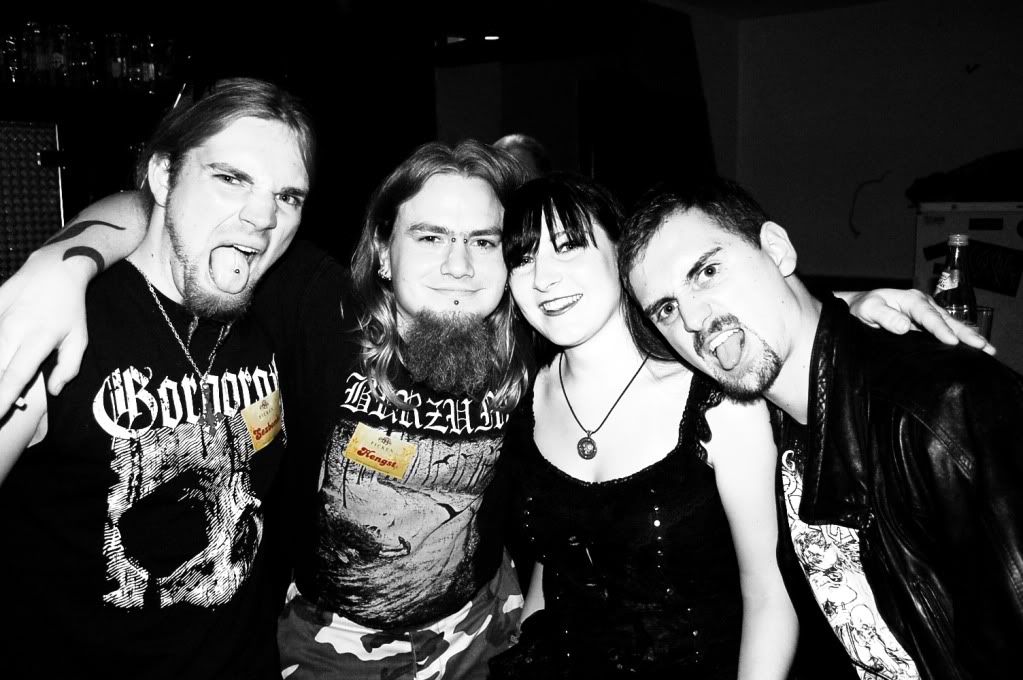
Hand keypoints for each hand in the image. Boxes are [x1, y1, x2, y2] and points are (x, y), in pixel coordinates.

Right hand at [0, 253, 89, 416]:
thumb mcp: (79, 338)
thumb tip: (53, 391)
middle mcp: (12, 330)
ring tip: (1, 389)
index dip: (2, 400)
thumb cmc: (69, 310)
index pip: (14, 377)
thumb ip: (68, 368)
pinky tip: (0, 356)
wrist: (52, 271)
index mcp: (37, 340)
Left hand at [843, 288, 994, 354]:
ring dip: (969, 337)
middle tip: (983, 347)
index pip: (928, 315)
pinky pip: (947, 330)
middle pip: (947, 320)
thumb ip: (884, 316)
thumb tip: (904, 326)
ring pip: (951, 325)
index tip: (951, 341)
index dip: (940, 328)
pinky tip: (973, 350)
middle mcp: (923, 305)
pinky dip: (961, 339)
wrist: (859, 307)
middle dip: (966, 333)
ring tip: (988, 350)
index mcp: (910, 299)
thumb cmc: (862, 308)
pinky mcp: (927, 324)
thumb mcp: (868, 309)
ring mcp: (927, 314)